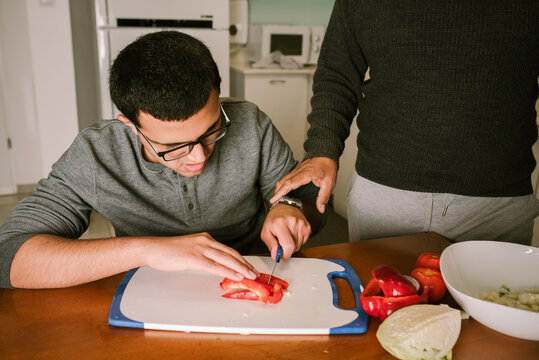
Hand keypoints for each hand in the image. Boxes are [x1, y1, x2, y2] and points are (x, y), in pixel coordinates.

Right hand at [143, 233, 258, 280]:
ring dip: (241, 268)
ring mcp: (200, 249)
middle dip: (245, 263)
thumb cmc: (168, 251)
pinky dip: (228, 271)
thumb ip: (202, 254)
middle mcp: (205, 241)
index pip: (227, 249)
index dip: (240, 259)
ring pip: (226, 259)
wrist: (153, 249)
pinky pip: (215, 266)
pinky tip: (236, 275)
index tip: (248, 266)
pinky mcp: (194, 258)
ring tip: (250, 275)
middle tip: (255, 272)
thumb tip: (213, 264)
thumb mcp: (189, 249)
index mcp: (205, 238)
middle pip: (231, 253)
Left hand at [260, 204, 310, 258]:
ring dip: (292, 245)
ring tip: (287, 236)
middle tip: (281, 241)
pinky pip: (304, 242)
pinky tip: (293, 234)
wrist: (285, 206)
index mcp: (280, 224)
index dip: (285, 254)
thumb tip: (275, 255)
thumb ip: (270, 244)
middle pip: (294, 248)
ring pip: (299, 246)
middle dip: (287, 249)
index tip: (281, 254)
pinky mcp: (307, 227)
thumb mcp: (265, 230)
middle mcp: (293, 223)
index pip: (288, 246)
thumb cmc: (275, 218)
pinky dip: (298, 241)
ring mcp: (302, 224)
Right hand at [270, 157, 337, 212]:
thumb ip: (323, 197)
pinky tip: (282, 190)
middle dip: (276, 191)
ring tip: (275, 197)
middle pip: (283, 181)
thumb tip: (321, 209)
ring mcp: (297, 169)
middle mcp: (299, 171)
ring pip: (283, 178)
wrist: (327, 155)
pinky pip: (286, 177)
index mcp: (306, 174)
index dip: (281, 192)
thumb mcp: (329, 184)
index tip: (275, 199)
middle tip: (272, 201)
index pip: (290, 183)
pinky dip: (282, 184)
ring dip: (278, 187)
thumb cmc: (328, 168)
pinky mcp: (297, 170)